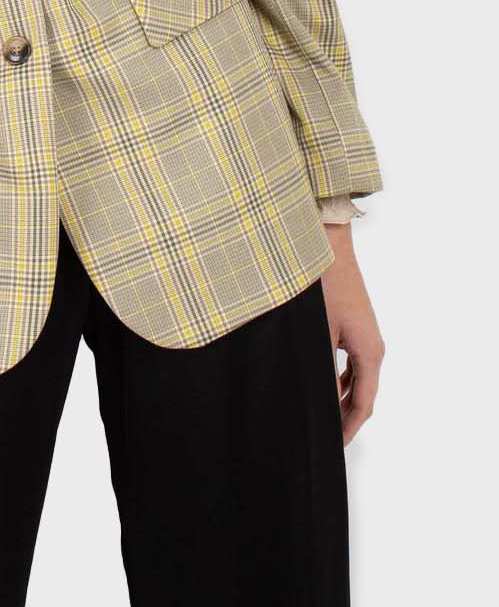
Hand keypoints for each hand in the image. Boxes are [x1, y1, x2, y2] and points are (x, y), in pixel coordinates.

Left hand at [319, 224, 384, 444]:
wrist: (326, 247)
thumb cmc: (323, 287)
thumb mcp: (320, 334)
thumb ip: (323, 371)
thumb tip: (322, 401)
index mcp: (370, 353)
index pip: (364, 404)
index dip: (349, 428)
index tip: (334, 446)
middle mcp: (373, 347)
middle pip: (363, 394)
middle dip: (345, 416)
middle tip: (324, 434)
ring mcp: (365, 336)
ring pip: (357, 378)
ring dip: (342, 396)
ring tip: (321, 413)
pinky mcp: (355, 325)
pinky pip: (352, 362)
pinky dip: (340, 377)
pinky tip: (324, 383)